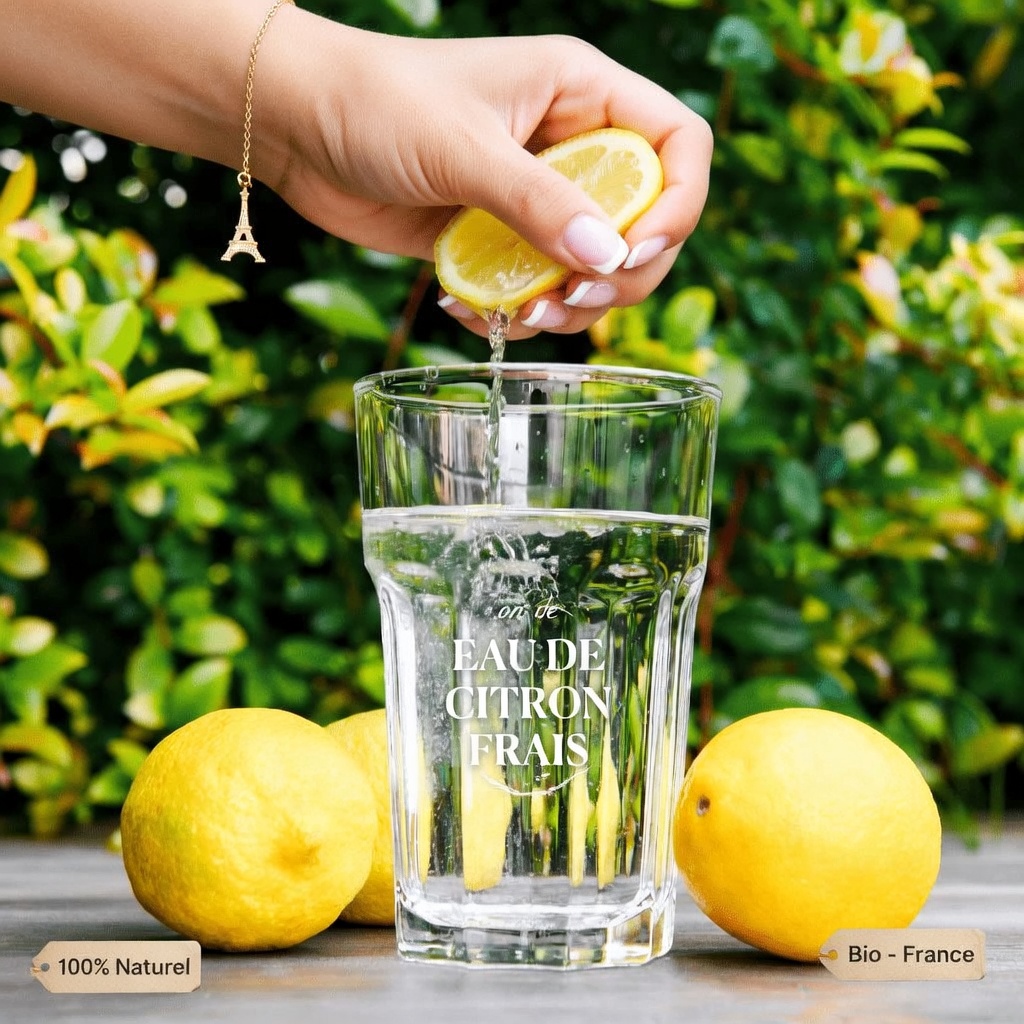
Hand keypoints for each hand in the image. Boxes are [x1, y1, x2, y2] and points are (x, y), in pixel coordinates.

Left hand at [260, 14, 712, 338]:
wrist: (298, 126)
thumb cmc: (377, 103)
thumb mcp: (464, 148)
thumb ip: (538, 203)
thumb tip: (610, 259)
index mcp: (582, 94)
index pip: (677, 145)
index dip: (678, 204)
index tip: (634, 250)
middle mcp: (570, 146)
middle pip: (648, 222)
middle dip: (622, 273)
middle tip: (573, 296)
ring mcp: (535, 198)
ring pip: (596, 267)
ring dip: (572, 305)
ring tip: (525, 314)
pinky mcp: (499, 239)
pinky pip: (538, 289)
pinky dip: (519, 313)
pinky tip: (471, 312)